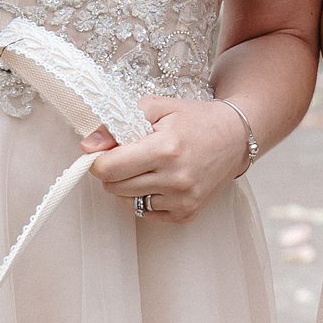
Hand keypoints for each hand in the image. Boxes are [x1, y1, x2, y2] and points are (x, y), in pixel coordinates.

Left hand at [89, 97, 255, 222]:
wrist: (235, 137)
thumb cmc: (195, 119)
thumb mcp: (158, 107)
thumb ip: (118, 121)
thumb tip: (88, 144)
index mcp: (165, 148)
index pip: (109, 168)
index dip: (100, 159)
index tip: (107, 150)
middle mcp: (175, 178)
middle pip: (114, 187)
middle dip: (114, 171)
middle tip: (130, 155)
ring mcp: (182, 199)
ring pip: (127, 201)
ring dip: (129, 185)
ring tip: (149, 166)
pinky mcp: (186, 214)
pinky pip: (146, 212)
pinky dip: (146, 197)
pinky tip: (161, 180)